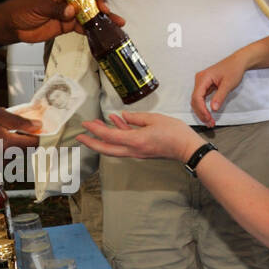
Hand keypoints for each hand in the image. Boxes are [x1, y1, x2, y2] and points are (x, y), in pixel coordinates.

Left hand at [0, 0, 124, 45]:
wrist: (12, 26)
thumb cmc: (21, 8)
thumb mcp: (38, 4)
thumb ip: (56, 8)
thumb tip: (73, 11)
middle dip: (99, 2)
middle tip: (106, 10)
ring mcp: (68, 9)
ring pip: (88, 11)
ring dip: (102, 16)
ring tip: (116, 21)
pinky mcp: (67, 23)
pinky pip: (83, 25)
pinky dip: (92, 28)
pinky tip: (103, 31)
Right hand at [0, 104, 39, 167]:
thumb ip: (17, 121)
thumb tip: (38, 126)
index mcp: (5, 143)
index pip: (33, 144)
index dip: (37, 135)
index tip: (36, 129)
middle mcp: (0, 159)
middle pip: (21, 151)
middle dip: (18, 140)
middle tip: (2, 127)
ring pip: (9, 157)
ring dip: (6, 148)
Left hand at [78, 111, 198, 161]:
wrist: (188, 148)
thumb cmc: (175, 133)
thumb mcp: (154, 119)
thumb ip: (135, 118)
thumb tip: (122, 117)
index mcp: (135, 141)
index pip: (109, 137)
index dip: (95, 130)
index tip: (85, 124)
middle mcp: (133, 150)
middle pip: (106, 149)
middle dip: (92, 143)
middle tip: (80, 136)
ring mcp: (137, 152)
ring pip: (114, 147)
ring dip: (104, 137)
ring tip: (95, 125)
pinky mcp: (142, 150)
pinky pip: (125, 143)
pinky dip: (119, 133)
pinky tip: (116, 122)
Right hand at [191, 53, 245, 124]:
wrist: (238, 62)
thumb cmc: (234, 69)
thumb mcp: (228, 84)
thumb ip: (220, 96)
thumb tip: (213, 109)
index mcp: (203, 78)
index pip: (197, 97)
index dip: (201, 109)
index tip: (208, 118)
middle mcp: (199, 80)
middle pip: (195, 100)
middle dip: (201, 113)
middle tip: (209, 123)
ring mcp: (201, 82)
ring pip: (197, 101)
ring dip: (202, 111)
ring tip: (209, 121)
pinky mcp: (205, 85)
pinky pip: (201, 98)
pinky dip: (204, 107)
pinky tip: (209, 114)